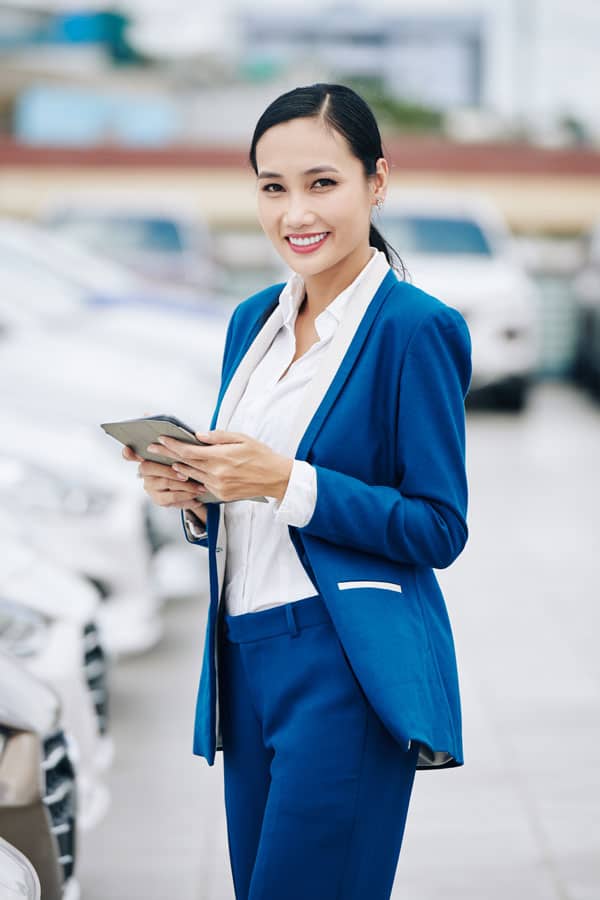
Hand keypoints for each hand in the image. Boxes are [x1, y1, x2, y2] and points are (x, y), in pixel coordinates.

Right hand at [121, 445, 206, 520]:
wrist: (193, 488)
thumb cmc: (185, 467)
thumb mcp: (182, 454)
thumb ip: (175, 444)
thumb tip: (171, 424)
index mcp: (147, 458)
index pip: (130, 454)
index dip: (128, 453)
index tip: (128, 450)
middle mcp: (145, 473)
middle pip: (150, 469)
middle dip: (169, 471)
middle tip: (185, 474)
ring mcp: (151, 487)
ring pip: (165, 484)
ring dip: (184, 486)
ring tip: (200, 487)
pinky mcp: (159, 500)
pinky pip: (173, 499)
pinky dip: (187, 498)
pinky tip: (197, 497)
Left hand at [145, 430, 292, 502]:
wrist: (277, 479)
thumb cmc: (261, 455)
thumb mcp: (242, 439)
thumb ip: (219, 437)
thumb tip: (199, 435)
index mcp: (221, 458)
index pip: (190, 451)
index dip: (173, 445)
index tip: (160, 439)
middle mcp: (217, 474)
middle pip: (186, 464)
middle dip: (168, 455)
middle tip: (152, 448)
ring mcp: (218, 487)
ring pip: (192, 476)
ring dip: (177, 467)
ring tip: (165, 459)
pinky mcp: (221, 496)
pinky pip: (202, 485)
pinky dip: (193, 477)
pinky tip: (186, 471)